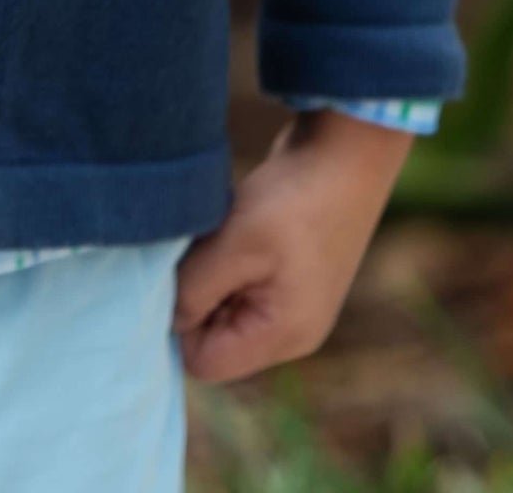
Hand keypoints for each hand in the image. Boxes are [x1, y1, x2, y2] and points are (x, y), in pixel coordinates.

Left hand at [171, 108, 411, 383]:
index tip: (180, 271)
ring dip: (210, 270)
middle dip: (195, 293)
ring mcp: (294, 302)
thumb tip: (164, 319)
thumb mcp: (235, 245)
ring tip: (223, 231)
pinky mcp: (290, 274)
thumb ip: (193, 290)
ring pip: (224, 305)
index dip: (179, 323)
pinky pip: (241, 282)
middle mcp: (292, 331)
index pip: (205, 362)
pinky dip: (226, 257)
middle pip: (215, 336)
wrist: (348, 150)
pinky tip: (235, 223)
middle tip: (202, 246)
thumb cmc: (294, 200)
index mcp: (283, 335)